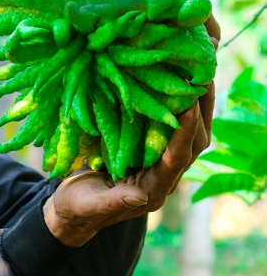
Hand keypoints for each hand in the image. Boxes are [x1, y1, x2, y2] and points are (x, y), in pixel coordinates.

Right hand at [43, 15, 219, 247]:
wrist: (72, 209)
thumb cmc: (78, 208)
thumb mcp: (89, 207)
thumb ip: (113, 203)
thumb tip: (139, 200)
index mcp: (151, 190)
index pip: (175, 158)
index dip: (184, 133)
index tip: (188, 105)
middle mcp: (163, 175)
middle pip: (193, 141)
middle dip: (200, 110)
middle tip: (203, 74)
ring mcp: (159, 160)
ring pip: (189, 130)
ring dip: (196, 101)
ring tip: (198, 66)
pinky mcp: (152, 148)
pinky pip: (173, 123)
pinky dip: (179, 100)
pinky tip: (177, 74)